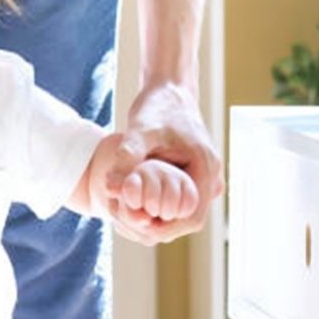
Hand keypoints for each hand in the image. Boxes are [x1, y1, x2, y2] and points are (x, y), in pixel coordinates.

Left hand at [102, 79, 222, 244]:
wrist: (168, 90)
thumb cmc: (156, 107)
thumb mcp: (139, 131)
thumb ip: (126, 158)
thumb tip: (108, 188)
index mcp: (206, 169)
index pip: (191, 217)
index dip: (164, 228)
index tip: (134, 226)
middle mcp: (210, 178)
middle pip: (186, 220)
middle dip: (158, 225)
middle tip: (126, 222)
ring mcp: (203, 179)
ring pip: (182, 213)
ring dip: (157, 218)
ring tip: (128, 213)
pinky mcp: (193, 177)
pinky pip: (178, 202)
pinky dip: (158, 207)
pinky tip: (134, 203)